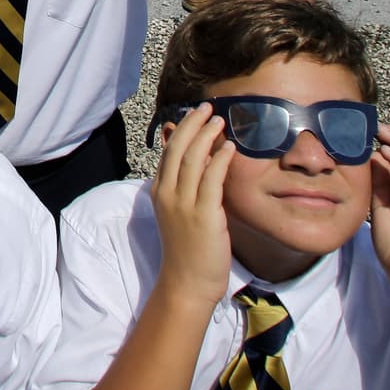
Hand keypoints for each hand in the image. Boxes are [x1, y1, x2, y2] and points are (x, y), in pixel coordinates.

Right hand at [150, 102, 235, 306]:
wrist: (187, 282)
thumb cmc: (187, 250)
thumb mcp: (180, 212)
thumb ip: (187, 186)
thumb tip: (199, 161)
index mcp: (159, 192)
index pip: (168, 152)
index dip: (182, 129)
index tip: (196, 114)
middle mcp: (167, 194)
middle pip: (177, 149)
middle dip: (192, 124)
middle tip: (207, 107)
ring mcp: (183, 204)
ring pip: (192, 159)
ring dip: (206, 135)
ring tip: (219, 120)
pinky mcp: (203, 215)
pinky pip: (211, 179)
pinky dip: (220, 159)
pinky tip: (229, 147)